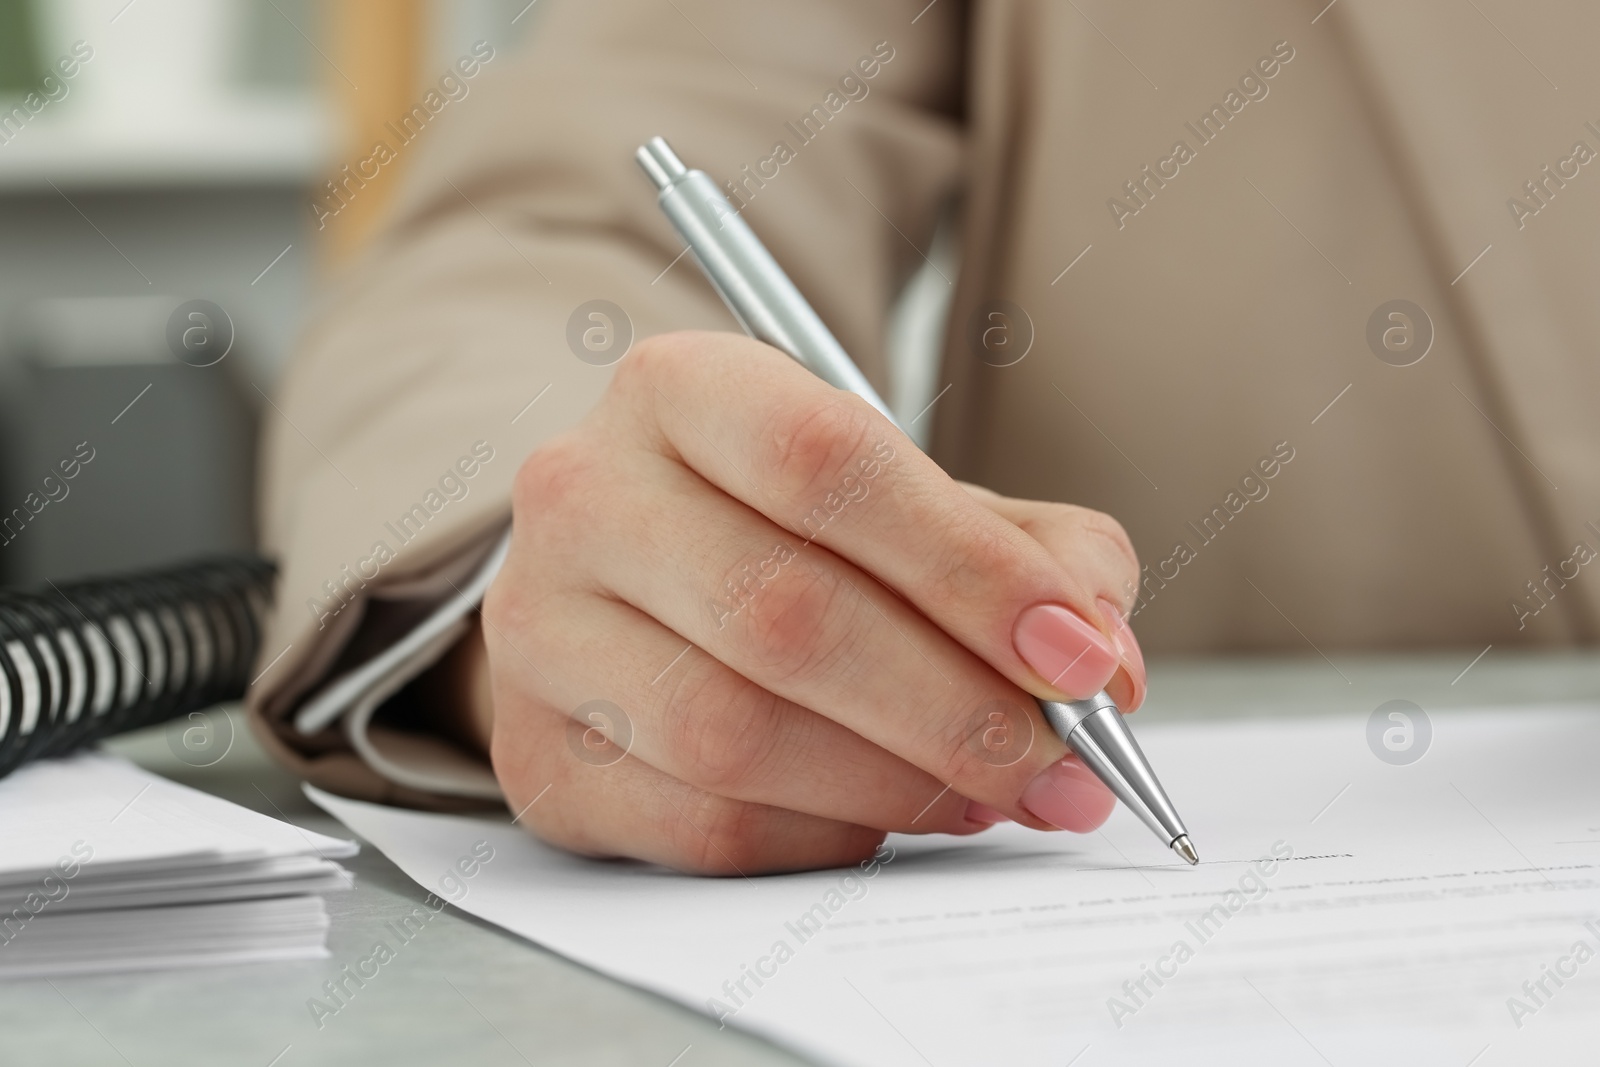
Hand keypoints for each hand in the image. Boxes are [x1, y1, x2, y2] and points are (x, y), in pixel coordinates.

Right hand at [473, 331, 1146, 873]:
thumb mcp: (913, 502)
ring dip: (896, 785)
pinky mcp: (534, 752)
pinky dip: (822, 836)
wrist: (629, 593)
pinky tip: (879, 816)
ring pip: (733, 733)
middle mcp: (582, 494)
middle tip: (1060, 763)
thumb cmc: (788, 536)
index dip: (968, 567)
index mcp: (679, 388)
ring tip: (987, 791)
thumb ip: (1029, 552)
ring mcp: (537, 628)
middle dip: (953, 707)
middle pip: (783, 613)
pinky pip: (698, 824)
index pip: (826, 461)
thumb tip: (1102, 663)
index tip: (1076, 653)